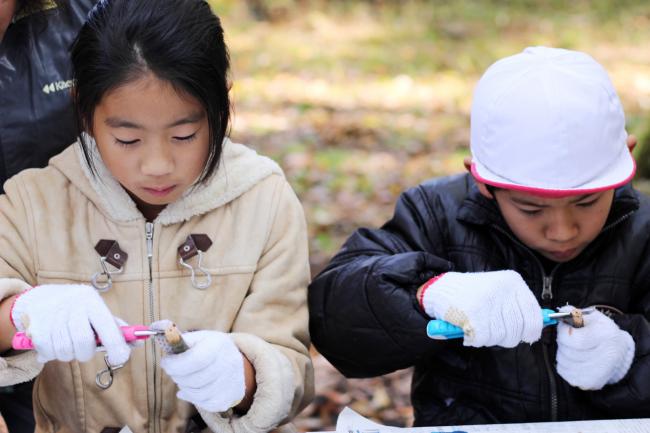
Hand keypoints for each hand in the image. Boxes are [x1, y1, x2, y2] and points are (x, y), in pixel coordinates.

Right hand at [10, 284, 129, 364]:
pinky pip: (49, 353)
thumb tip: (139, 343)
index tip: (120, 358)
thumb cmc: (77, 309)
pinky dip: (54, 354)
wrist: (40, 299)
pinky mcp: (35, 328)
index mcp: (91, 300)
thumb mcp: (97, 311)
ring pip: (66, 351)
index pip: (107, 327)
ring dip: (70, 354)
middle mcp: (71, 306)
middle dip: (86, 353)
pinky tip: (55, 343)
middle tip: (85, 350)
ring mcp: (52, 316)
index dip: (116, 346)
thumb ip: (116, 328)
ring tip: (69, 343)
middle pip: (83, 343)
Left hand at [160, 330, 245, 411]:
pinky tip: (191, 390)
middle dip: (177, 376)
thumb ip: (176, 335)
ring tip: (184, 378)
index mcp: (219, 344)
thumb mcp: (198, 337)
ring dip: (184, 387)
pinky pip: (204, 404)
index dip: (176, 364)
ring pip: (198, 394)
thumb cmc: (209, 348)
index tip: (165, 362)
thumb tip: (154, 327)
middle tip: (174, 370)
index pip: (197, 360)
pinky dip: (193, 398)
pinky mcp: (228, 398)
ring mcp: (230, 382)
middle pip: (195, 379)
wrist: (235, 361)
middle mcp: (228, 363)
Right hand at [419, 270, 542, 346]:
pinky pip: (484, 339)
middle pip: (519, 329)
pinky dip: (475, 339)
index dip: (531, 330)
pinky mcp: (473, 313)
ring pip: (502, 336)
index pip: (534, 314)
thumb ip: (520, 305)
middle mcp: (503, 289)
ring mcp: (488, 301)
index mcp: (512, 281)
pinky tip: (467, 328)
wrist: (440, 289)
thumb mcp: (499, 291)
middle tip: (493, 332)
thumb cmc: (472, 294)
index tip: (526, 336)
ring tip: (477, 326)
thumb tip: (548, 321)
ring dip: (489, 338)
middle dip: (507, 337)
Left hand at [556, 306, 633, 389]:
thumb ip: (574, 313)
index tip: (565, 328)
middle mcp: (608, 356)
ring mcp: (600, 372)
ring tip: (573, 349)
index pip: (574, 340)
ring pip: (564, 363)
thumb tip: (562, 312)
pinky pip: (565, 373)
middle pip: (568, 353)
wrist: (617, 350)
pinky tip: (574, 359)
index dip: (563, 332)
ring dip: (562, 354)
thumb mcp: (590, 316)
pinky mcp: (592, 383)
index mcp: (607, 335)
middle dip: (562, 344)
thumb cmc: (600, 331)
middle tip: (568, 339)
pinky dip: (565, 365)